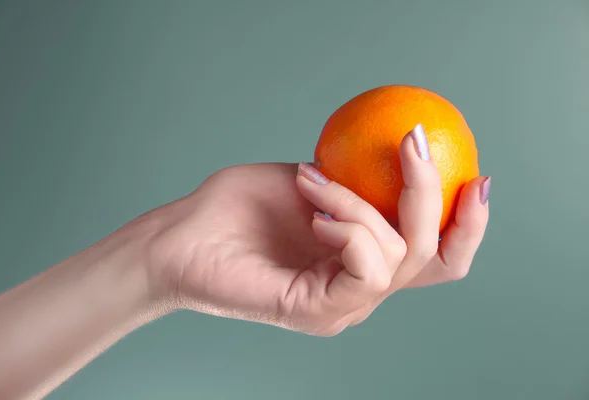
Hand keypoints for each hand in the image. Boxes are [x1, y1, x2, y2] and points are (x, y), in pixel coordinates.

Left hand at [140, 127, 489, 335]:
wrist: (182, 236)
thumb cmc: (237, 208)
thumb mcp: (311, 180)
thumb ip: (354, 179)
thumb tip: (394, 150)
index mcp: (361, 261)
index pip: (435, 256)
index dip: (468, 225)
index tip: (477, 177)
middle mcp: (359, 289)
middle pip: (433, 258)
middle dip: (433, 195)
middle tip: (414, 142)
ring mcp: (342, 306)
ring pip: (397, 255)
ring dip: (360, 203)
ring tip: (312, 181)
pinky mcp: (317, 312)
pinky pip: (365, 268)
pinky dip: (348, 226)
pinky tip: (313, 212)